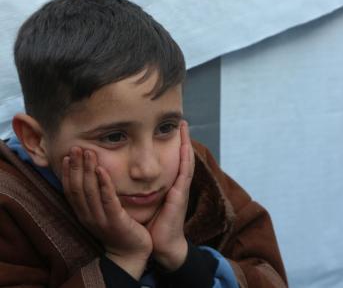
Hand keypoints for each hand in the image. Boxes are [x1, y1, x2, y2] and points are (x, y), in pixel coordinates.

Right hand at [62, 147, 151, 278]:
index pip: (70, 190)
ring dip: (88, 170)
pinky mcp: (115, 221)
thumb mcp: (103, 212)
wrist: (132, 252)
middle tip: (76, 148)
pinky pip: (107, 200)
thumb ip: (97, 197)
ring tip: (88, 152)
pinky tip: (102, 169)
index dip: (67, 173)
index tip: (66, 155)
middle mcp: (88, 216)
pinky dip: (104, 184)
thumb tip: (93, 175)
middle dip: (75, 166)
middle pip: (77, 188)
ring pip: (90, 191)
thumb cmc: (119, 228)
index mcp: (83, 214)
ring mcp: (100, 219)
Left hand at [147, 120, 194, 270]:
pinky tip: (185, 147)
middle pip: (183, 157)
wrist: (162, 245)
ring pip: (186, 161)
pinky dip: (185, 159)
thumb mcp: (150, 203)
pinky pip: (184, 174)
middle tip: (182, 121)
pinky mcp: (180, 196)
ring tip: (185, 127)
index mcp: (170, 186)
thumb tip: (132, 178)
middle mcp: (178, 185)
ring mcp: (181, 189)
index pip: (174, 161)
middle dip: (183, 139)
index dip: (175, 145)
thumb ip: (145, 189)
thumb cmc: (155, 224)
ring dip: (186, 143)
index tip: (173, 129)